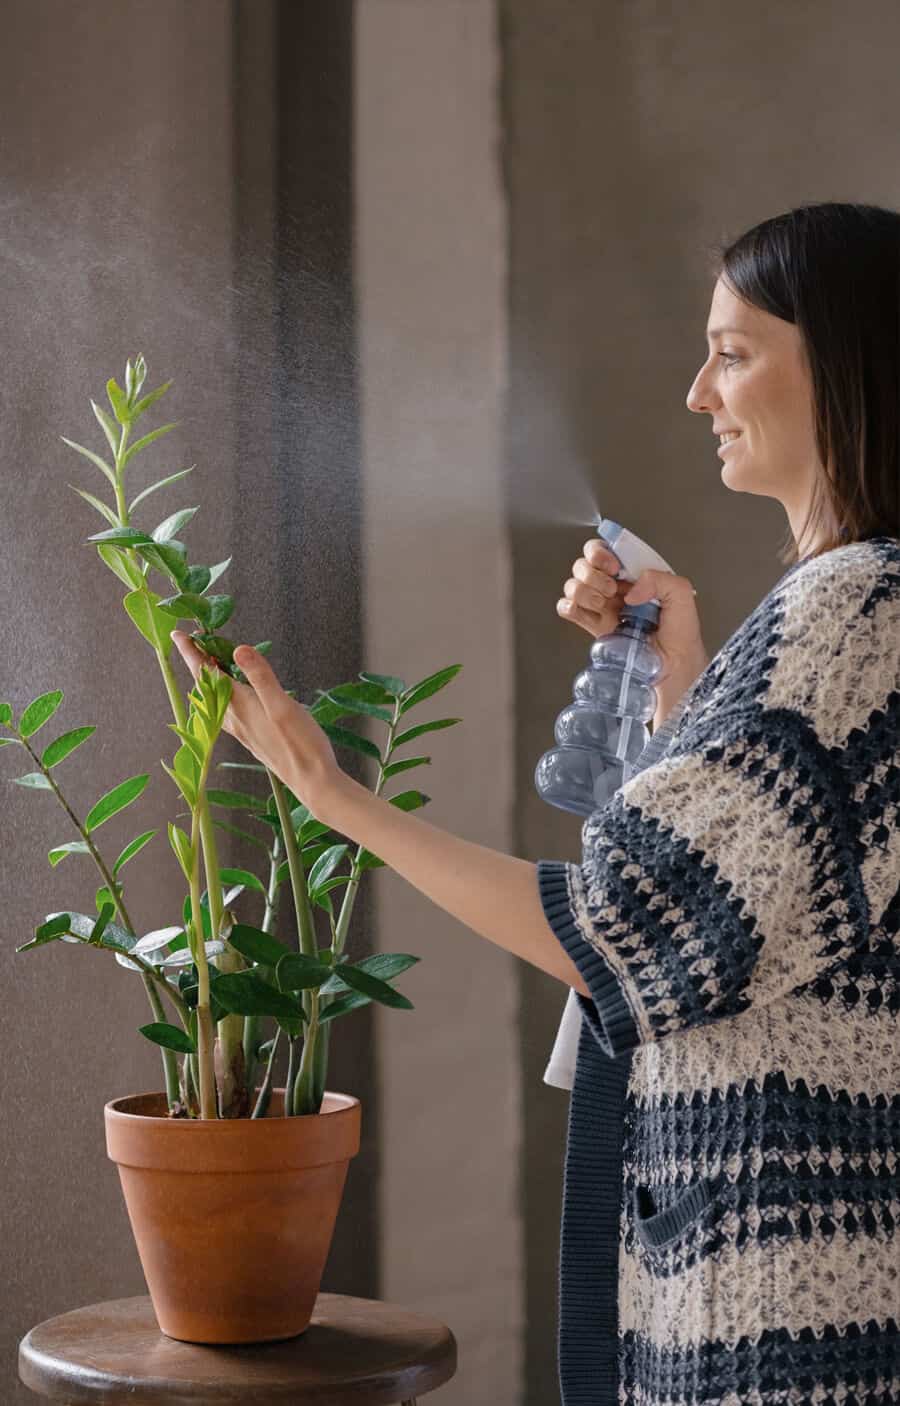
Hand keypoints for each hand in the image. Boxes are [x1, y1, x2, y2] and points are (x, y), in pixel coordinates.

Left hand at [168, 630, 340, 808]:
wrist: (313, 781)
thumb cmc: (301, 744)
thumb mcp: (283, 705)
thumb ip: (260, 676)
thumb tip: (238, 649)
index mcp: (240, 706)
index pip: (207, 674)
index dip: (191, 652)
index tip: (178, 633)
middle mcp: (236, 719)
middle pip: (207, 686)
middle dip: (198, 662)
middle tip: (196, 641)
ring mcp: (243, 730)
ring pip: (216, 699)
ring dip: (210, 679)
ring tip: (212, 662)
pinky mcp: (253, 737)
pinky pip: (227, 711)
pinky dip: (223, 694)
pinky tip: (234, 694)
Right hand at [558, 539, 706, 687]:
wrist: (673, 665)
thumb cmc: (681, 634)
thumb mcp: (682, 594)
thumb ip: (660, 578)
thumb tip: (631, 589)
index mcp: (634, 574)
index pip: (605, 550)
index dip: (602, 553)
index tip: (614, 566)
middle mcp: (615, 588)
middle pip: (582, 565)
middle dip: (592, 573)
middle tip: (612, 588)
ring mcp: (602, 607)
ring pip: (573, 586)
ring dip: (584, 591)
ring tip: (604, 603)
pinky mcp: (594, 626)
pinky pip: (568, 609)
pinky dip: (570, 607)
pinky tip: (589, 612)